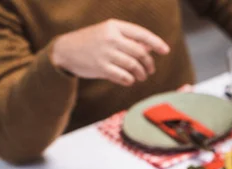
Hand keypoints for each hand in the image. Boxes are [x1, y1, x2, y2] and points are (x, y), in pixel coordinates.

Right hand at [51, 19, 169, 85]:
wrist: (66, 51)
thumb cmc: (91, 42)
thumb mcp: (108, 34)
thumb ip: (128, 39)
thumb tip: (150, 48)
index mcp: (114, 26)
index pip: (141, 34)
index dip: (156, 43)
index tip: (165, 51)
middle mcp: (111, 38)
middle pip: (140, 52)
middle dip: (148, 63)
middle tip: (150, 70)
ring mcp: (106, 53)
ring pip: (133, 65)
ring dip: (141, 73)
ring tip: (141, 77)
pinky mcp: (101, 68)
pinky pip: (123, 76)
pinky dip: (129, 80)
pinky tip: (129, 80)